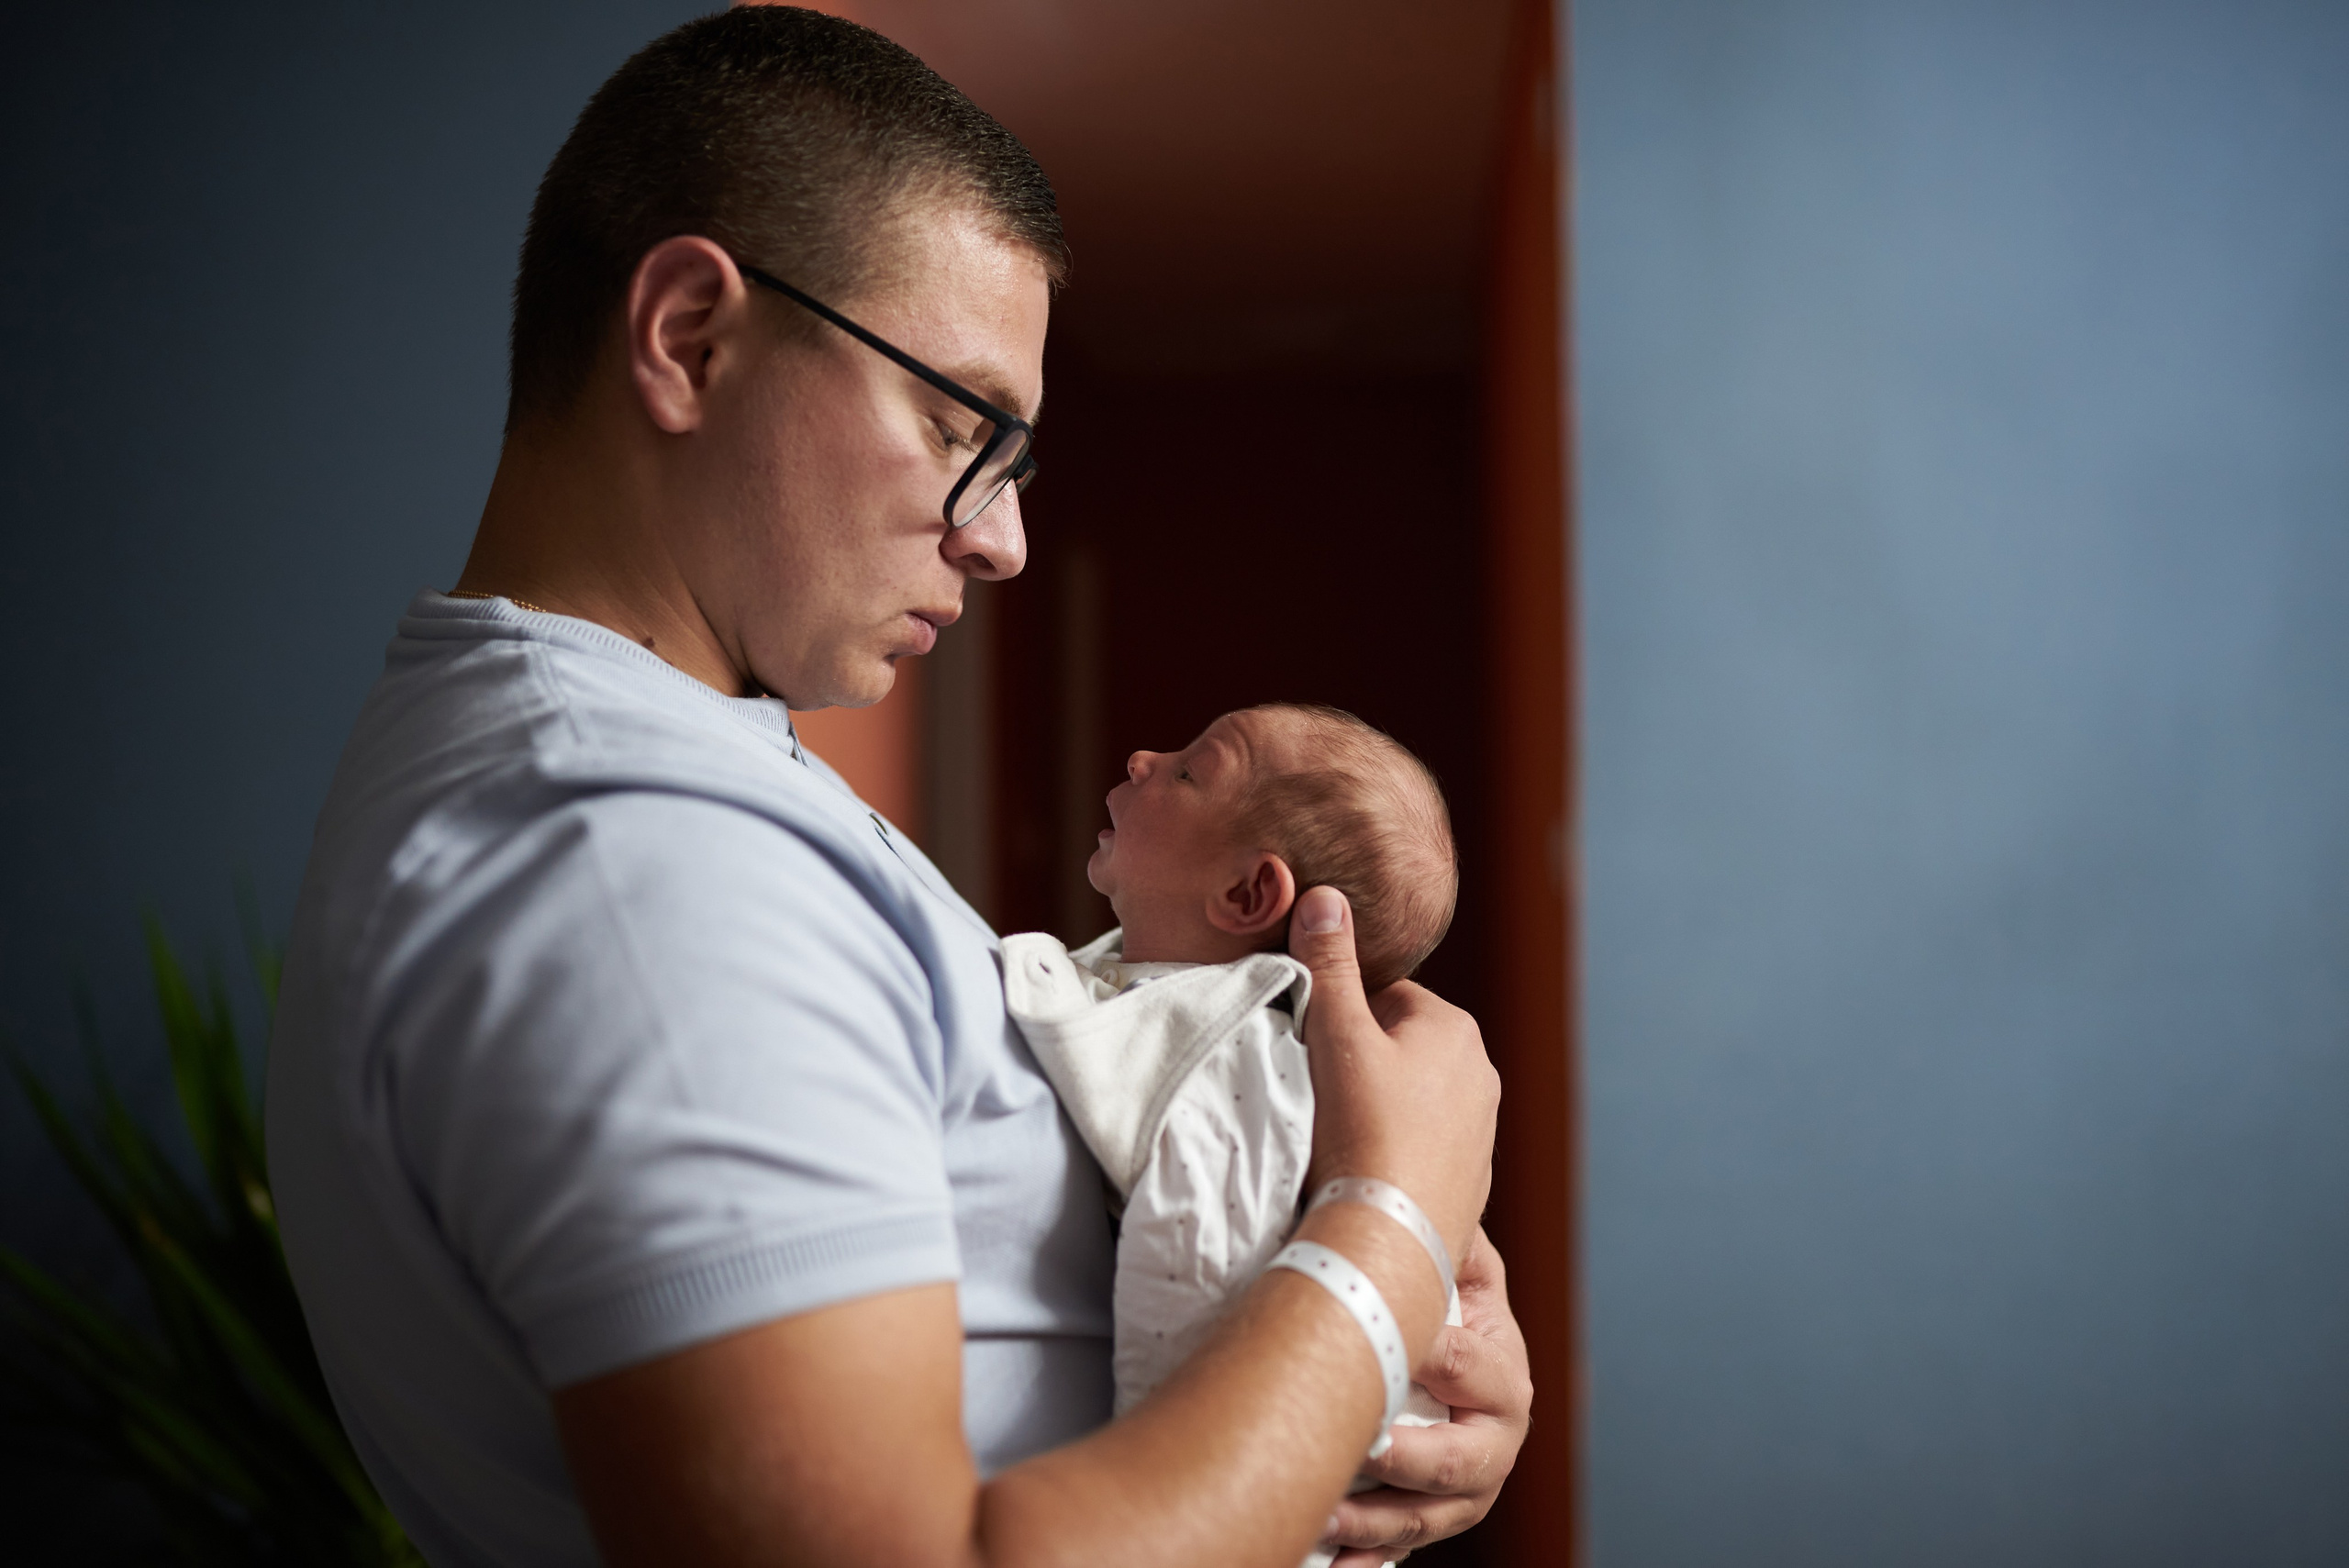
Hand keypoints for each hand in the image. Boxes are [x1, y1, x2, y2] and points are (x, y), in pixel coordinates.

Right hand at [1288, 885, 1498, 1265]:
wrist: (1386, 1237)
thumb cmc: (1359, 1129)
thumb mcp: (1335, 1033)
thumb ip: (1329, 962)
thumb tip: (1326, 897)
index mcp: (1454, 1029)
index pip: (1385, 995)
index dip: (1339, 1017)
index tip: (1312, 1050)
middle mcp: (1482, 1077)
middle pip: (1401, 1048)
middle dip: (1361, 1063)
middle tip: (1320, 1094)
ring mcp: (1482, 1135)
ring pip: (1414, 1100)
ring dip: (1379, 1109)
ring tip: (1338, 1137)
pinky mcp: (1471, 1185)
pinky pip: (1424, 1150)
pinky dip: (1396, 1154)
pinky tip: (1364, 1171)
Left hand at [1320, 1228, 1533, 1564]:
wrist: (1430, 1337)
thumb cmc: (1433, 1288)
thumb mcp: (1451, 1254)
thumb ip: (1443, 1237)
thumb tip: (1413, 1216)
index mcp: (1503, 1370)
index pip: (1469, 1366)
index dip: (1429, 1357)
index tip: (1384, 1349)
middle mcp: (1496, 1437)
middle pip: (1464, 1463)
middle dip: (1413, 1461)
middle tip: (1365, 1448)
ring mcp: (1465, 1487)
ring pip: (1428, 1517)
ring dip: (1377, 1524)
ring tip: (1326, 1515)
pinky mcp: (1429, 1516)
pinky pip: (1402, 1549)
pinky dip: (1369, 1563)